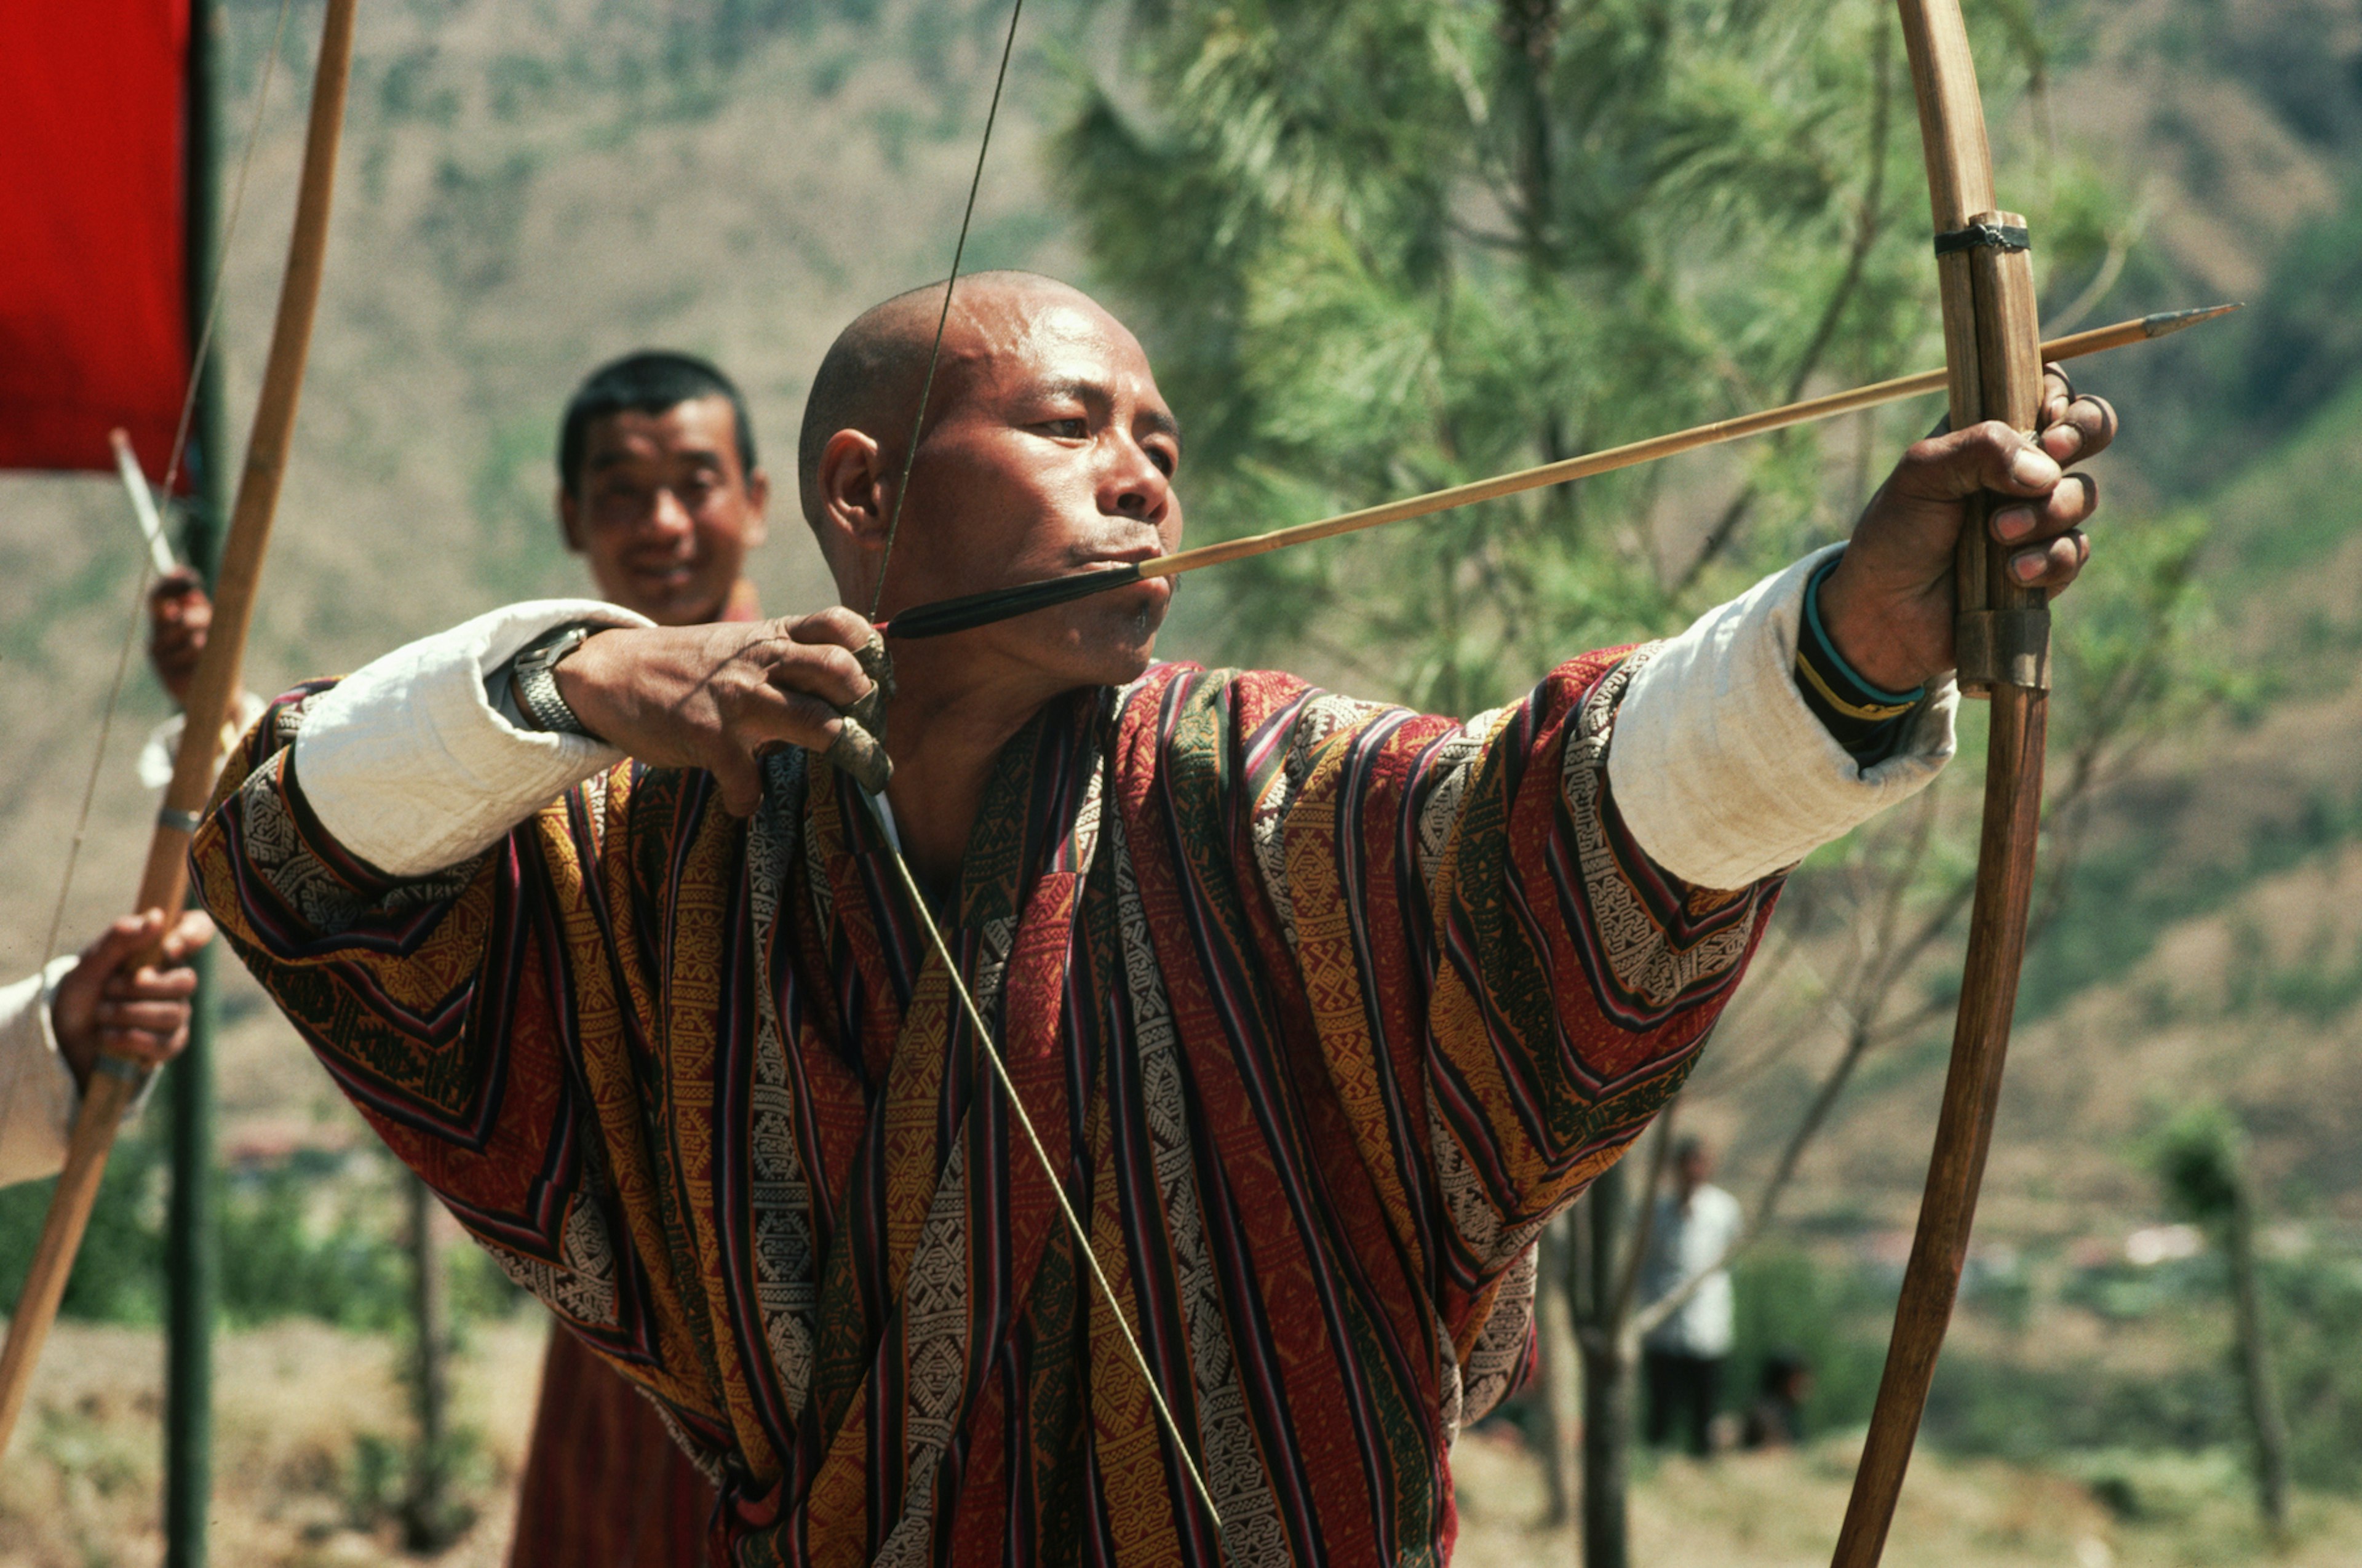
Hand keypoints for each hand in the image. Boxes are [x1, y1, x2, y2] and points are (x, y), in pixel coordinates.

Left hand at [51, 908, 215, 1089]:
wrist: (67, 1032)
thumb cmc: (84, 990)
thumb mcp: (91, 962)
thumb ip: (120, 938)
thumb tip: (156, 917)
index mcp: (162, 948)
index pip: (199, 929)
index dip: (192, 936)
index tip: (167, 949)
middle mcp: (175, 979)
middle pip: (187, 981)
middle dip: (141, 988)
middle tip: (108, 988)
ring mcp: (176, 1012)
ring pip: (173, 1014)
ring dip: (128, 1014)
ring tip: (100, 1014)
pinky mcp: (169, 1042)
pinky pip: (166, 1043)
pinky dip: (131, 1040)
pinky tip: (108, 1037)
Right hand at [149, 567, 212, 705]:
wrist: (214, 692)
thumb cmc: (213, 650)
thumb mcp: (207, 622)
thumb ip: (196, 603)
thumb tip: (186, 579)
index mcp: (163, 622)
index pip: (157, 597)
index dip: (170, 585)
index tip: (190, 579)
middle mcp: (156, 639)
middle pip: (178, 617)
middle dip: (200, 617)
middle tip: (211, 619)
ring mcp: (160, 659)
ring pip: (191, 639)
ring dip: (207, 640)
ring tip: (209, 649)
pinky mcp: (169, 677)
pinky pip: (196, 660)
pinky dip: (206, 659)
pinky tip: (206, 665)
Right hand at [553, 608, 877, 815]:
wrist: (610, 672)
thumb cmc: (686, 668)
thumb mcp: (739, 647)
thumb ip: (786, 657)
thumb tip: (844, 687)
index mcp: (771, 638)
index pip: (840, 626)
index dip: (871, 654)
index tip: (878, 684)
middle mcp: (760, 663)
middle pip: (841, 670)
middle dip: (865, 703)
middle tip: (863, 731)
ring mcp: (736, 699)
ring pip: (818, 723)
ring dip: (840, 753)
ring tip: (836, 768)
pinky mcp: (707, 736)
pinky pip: (749, 780)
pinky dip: (747, 799)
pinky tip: (740, 800)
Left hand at [1818, 367, 2117, 691]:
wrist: (1884, 614)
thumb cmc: (1895, 535)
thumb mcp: (1921, 475)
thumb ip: (1979, 449)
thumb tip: (2046, 467)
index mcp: (1990, 434)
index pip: (2047, 389)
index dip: (2059, 395)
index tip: (2045, 416)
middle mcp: (2022, 469)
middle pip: (2090, 428)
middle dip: (2083, 434)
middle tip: (2054, 453)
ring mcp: (2039, 517)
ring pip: (2082, 494)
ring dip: (2046, 512)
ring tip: (1996, 534)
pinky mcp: (2047, 566)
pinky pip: (2075, 552)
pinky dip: (2049, 559)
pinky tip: (2013, 573)